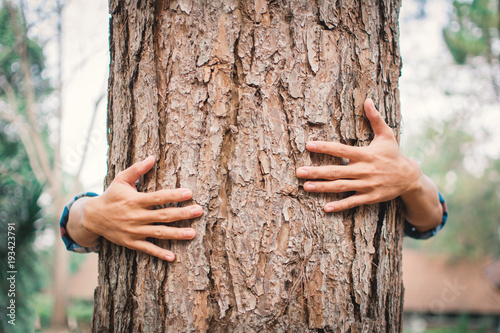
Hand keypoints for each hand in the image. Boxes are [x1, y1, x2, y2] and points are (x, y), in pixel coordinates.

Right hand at [79, 156, 202, 260]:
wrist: (92, 217)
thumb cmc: (111, 195)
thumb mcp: (121, 179)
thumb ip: (137, 169)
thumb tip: (152, 157)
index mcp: (135, 200)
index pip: (158, 198)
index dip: (174, 195)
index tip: (189, 193)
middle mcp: (136, 216)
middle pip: (163, 215)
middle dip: (182, 214)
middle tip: (199, 211)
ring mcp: (134, 231)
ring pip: (159, 233)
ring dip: (176, 234)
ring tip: (192, 233)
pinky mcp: (131, 242)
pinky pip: (147, 249)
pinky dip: (159, 253)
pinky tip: (173, 257)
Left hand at [296, 99, 421, 212]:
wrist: (410, 178)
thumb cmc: (394, 154)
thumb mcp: (387, 135)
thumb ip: (375, 118)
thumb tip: (368, 100)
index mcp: (366, 154)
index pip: (341, 150)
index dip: (324, 147)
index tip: (308, 145)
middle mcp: (364, 170)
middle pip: (336, 171)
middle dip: (316, 172)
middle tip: (299, 171)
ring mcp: (366, 185)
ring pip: (340, 187)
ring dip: (322, 188)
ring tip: (306, 186)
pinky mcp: (369, 197)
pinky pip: (352, 202)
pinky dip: (339, 205)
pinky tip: (325, 207)